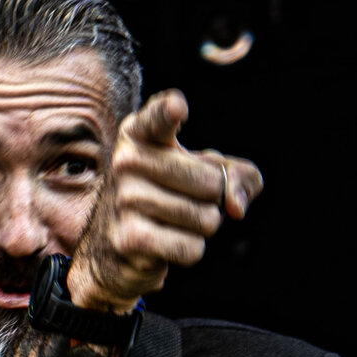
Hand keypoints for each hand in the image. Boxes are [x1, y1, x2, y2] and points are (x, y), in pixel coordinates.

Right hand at [67, 89, 263, 312]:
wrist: (117, 244)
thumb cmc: (171, 194)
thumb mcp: (207, 172)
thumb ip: (238, 176)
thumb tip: (236, 207)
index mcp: (141, 133)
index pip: (157, 118)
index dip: (169, 111)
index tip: (177, 106)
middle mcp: (127, 161)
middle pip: (210, 183)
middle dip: (214, 200)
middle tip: (187, 198)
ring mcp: (125, 200)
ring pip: (206, 219)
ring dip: (201, 227)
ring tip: (174, 221)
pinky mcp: (129, 238)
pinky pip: (192, 248)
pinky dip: (190, 250)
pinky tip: (165, 242)